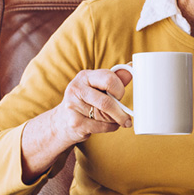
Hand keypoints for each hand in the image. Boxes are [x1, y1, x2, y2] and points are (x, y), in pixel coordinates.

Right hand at [20, 67, 133, 182]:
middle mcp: (76, 89)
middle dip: (120, 111)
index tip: (120, 96)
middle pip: (107, 102)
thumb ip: (114, 78)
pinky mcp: (75, 123)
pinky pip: (102, 126)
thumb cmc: (86, 100)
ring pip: (106, 116)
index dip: (120, 90)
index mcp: (84, 76)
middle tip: (126, 116)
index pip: (109, 79)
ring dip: (115, 120)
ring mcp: (73, 107)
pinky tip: (108, 124)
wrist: (62, 121)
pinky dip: (111, 127)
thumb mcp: (97, 86)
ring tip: (115, 119)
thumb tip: (131, 66)